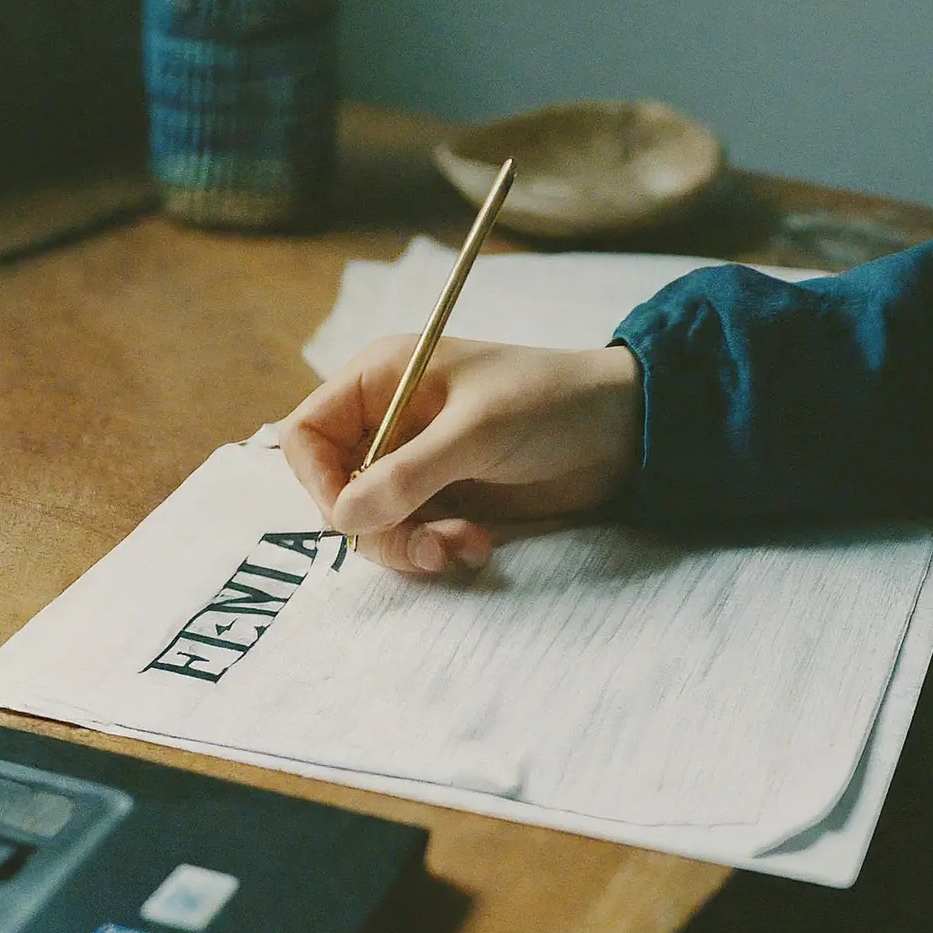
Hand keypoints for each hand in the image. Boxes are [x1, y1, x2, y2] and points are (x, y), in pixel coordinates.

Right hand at [279, 336, 641, 573]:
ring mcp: (418, 467)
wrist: (625, 431)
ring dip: (412, 547)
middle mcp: (390, 424)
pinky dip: (437, 552)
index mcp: (383, 380)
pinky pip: (413, 541)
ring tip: (466, 546)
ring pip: (375, 526)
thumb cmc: (549, 403)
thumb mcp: (476, 432)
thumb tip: (341, 519)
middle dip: (378, 528)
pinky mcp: (448, 502)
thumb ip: (407, 475)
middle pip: (338, 492)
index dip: (318, 481)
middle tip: (427, 544)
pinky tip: (480, 547)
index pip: (307, 434)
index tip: (352, 517)